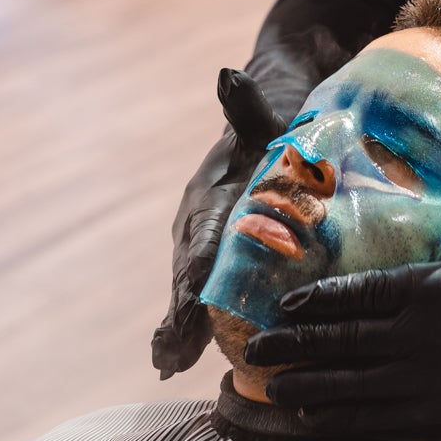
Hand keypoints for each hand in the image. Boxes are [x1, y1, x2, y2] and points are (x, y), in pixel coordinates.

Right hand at [151, 69, 279, 378]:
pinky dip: (196, 321)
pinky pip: (207, 291)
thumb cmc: (270, 121)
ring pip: (192, 288)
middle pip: (189, 274)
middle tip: (170, 356)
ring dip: (182, 326)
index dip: (194, 277)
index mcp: (207, 196)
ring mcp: (204, 241)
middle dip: (180, 314)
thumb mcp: (263, 115)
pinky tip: (184, 358)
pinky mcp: (219, 254)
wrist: (261, 119)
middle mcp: (198, 223)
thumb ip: (246, 103)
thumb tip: (229, 76)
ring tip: (170, 364)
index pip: (201, 242)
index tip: (187, 308)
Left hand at [244, 135, 440, 429]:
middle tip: (254, 351)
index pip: (365, 294)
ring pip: (364, 386)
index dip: (320, 300)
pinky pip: (395, 416)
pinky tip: (324, 417)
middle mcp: (434, 335)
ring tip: (272, 390)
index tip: (282, 304)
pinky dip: (355, 418)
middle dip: (299, 347)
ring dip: (315, 387)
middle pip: (351, 344)